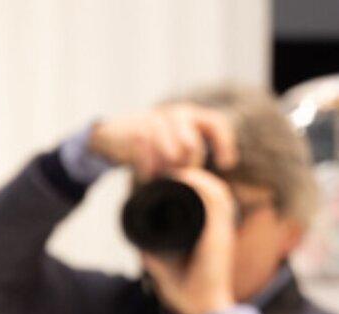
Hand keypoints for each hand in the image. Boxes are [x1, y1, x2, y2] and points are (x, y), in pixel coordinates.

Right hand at [88, 103, 238, 178]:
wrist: (112, 133)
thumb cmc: (150, 141)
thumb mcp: (175, 136)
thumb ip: (192, 148)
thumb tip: (211, 173)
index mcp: (189, 113)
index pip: (216, 124)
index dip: (225, 144)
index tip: (226, 164)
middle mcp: (174, 113)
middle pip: (192, 147)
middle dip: (186, 165)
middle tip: (176, 174)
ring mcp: (153, 122)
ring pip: (171, 156)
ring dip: (165, 171)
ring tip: (159, 174)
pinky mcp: (135, 135)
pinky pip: (149, 162)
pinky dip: (148, 174)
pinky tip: (145, 175)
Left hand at [140, 167, 237, 313]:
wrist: (204, 309)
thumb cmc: (188, 291)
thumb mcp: (164, 266)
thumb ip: (153, 252)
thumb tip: (136, 239)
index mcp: (210, 232)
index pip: (205, 199)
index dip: (190, 184)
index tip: (166, 178)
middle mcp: (218, 227)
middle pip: (211, 189)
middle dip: (191, 174)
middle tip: (167, 169)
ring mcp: (222, 228)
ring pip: (215, 189)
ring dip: (195, 175)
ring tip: (172, 170)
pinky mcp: (221, 233)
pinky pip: (216, 201)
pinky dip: (201, 186)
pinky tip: (184, 177)